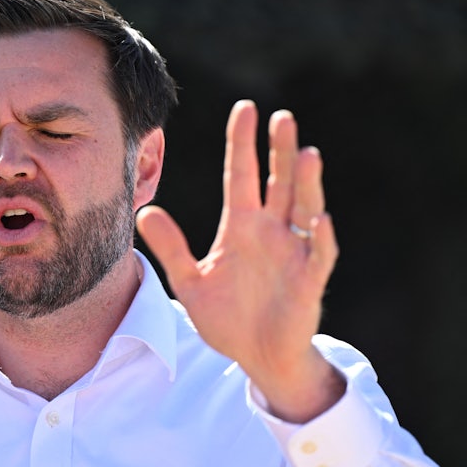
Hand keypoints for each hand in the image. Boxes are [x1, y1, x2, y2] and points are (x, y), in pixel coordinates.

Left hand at [136, 100, 342, 421]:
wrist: (256, 356)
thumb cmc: (228, 318)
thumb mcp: (190, 282)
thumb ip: (171, 249)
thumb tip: (145, 212)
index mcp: (241, 227)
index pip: (241, 176)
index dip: (242, 144)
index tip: (245, 109)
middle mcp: (270, 232)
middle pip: (278, 182)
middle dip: (279, 151)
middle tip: (281, 117)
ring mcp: (293, 254)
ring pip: (303, 209)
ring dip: (306, 184)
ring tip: (306, 154)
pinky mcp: (309, 282)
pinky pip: (318, 256)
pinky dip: (321, 239)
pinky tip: (320, 220)